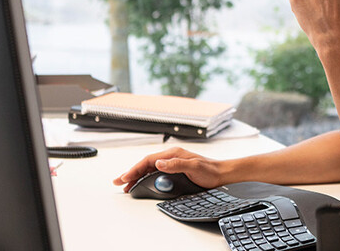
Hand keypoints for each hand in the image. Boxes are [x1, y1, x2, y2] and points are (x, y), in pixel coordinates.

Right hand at [112, 147, 228, 191]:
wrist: (222, 174)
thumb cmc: (210, 170)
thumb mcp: (193, 166)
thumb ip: (176, 164)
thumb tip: (158, 164)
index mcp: (173, 154)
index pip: (148, 161)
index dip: (135, 169)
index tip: (126, 177)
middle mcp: (170, 157)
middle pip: (145, 165)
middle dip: (131, 173)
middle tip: (118, 182)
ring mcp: (171, 164)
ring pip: (148, 169)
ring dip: (136, 176)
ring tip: (125, 184)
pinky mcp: (174, 171)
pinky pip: (155, 173)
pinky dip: (145, 178)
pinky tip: (141, 183)